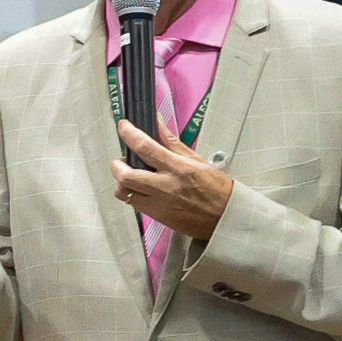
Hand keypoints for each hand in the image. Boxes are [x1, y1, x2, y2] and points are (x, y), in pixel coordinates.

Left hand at [114, 117, 237, 244]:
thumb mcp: (196, 159)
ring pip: (123, 192)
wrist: (224, 215)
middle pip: (126, 175)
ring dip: (121, 182)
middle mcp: (165, 186)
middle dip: (117, 164)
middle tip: (122, 159)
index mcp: (178, 168)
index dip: (129, 134)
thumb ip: (172, 142)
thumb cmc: (215, 188)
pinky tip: (140, 188)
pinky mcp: (156, 216)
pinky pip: (132, 204)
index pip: (146, 147)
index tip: (123, 127)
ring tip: (130, 175)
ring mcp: (158, 203)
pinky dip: (131, 194)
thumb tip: (158, 124)